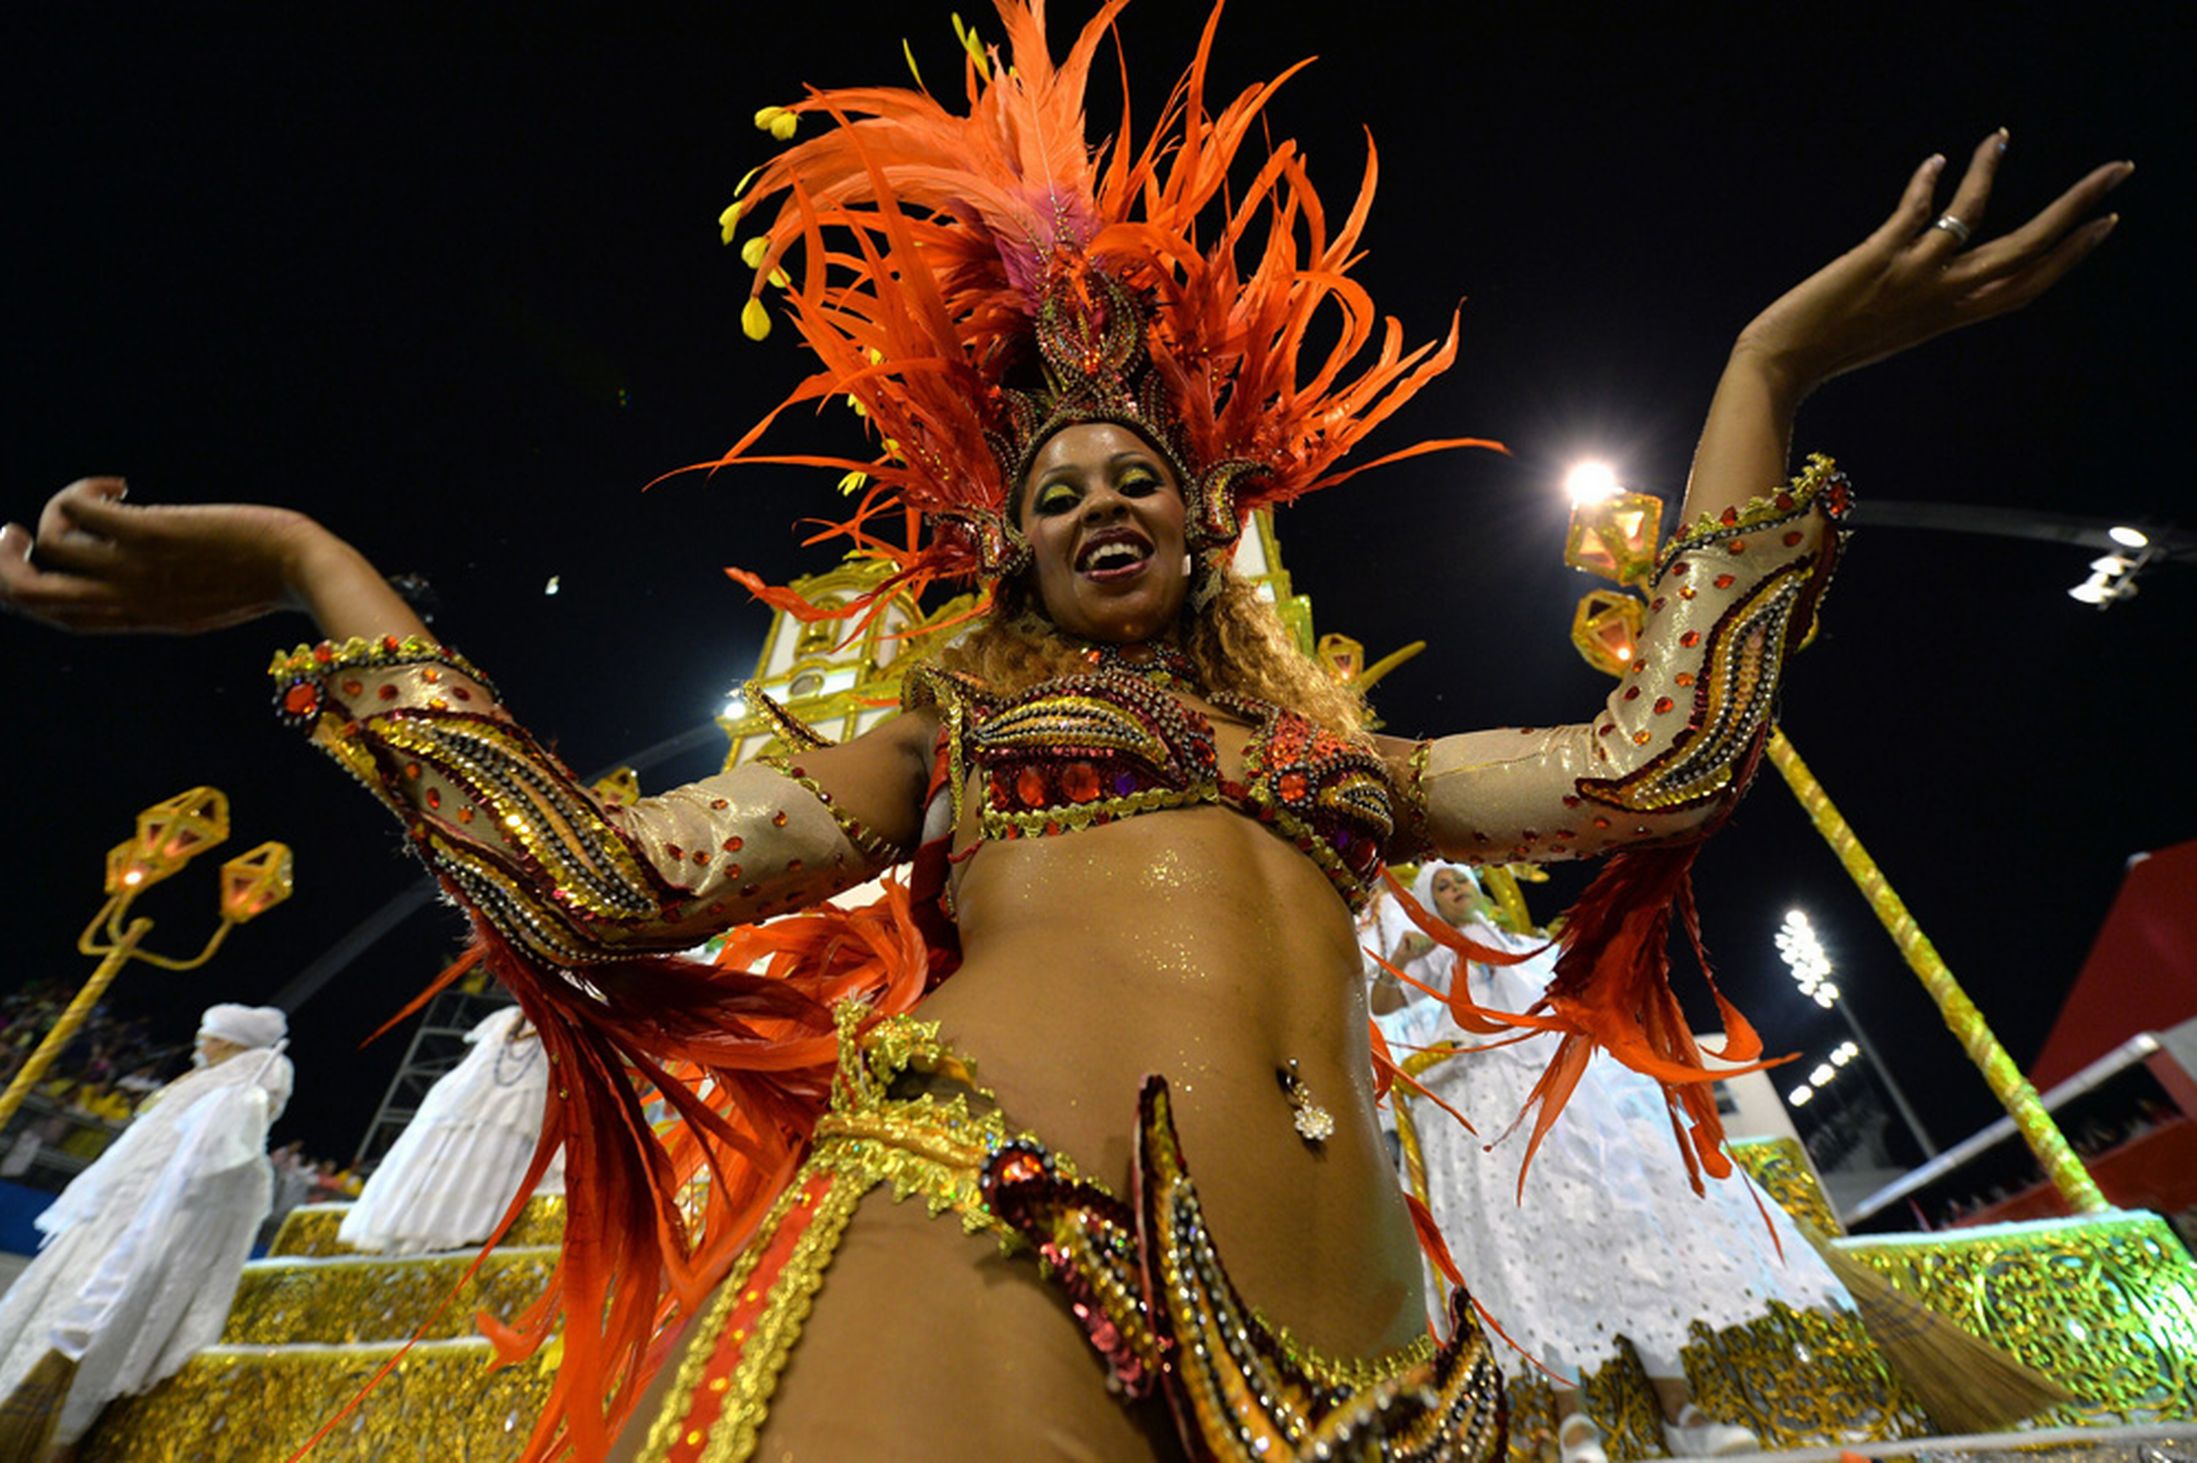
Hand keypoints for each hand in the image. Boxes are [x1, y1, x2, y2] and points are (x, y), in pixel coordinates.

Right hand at [0, 478, 318, 633]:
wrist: (304, 570)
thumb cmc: (261, 578)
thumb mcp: (197, 599)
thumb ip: (157, 592)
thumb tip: (132, 562)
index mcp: (137, 618)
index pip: (56, 616)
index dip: (23, 589)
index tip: (27, 556)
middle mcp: (128, 601)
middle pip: (27, 594)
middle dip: (1, 562)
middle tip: (10, 530)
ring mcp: (137, 570)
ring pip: (48, 548)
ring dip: (49, 511)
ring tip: (94, 494)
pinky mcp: (152, 535)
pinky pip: (80, 510)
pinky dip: (83, 490)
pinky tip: (121, 484)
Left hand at [1734, 132, 2130, 398]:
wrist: (1776, 369)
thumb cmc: (1825, 351)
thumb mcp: (1891, 329)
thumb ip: (1921, 304)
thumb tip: (1934, 267)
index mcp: (1948, 318)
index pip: (2026, 285)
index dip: (2069, 256)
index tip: (2102, 223)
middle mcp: (1941, 298)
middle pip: (2028, 251)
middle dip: (2078, 209)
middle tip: (2117, 171)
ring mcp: (1912, 278)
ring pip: (1977, 218)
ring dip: (1991, 172)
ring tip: (2001, 137)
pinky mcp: (1877, 260)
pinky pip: (1917, 211)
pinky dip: (1929, 182)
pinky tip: (1938, 160)